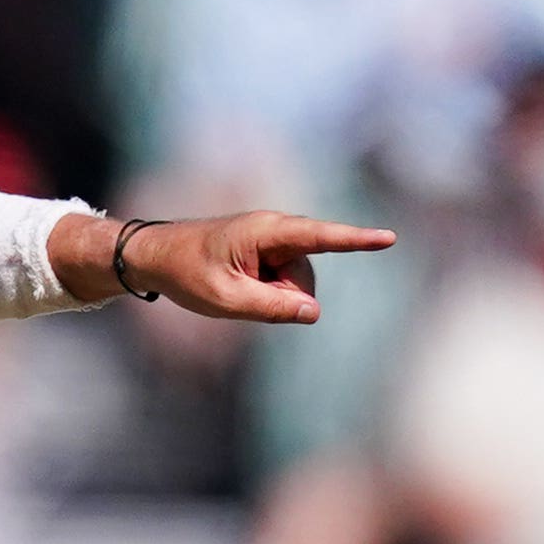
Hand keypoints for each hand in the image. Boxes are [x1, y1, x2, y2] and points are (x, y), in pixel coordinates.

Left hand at [73, 209, 395, 325]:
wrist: (154, 256)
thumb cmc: (186, 273)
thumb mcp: (226, 299)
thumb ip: (272, 308)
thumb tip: (313, 313)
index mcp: (266, 231)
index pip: (320, 238)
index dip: (356, 241)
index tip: (388, 238)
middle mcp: (275, 230)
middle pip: (305, 276)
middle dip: (284, 297)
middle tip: (236, 294)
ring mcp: (273, 241)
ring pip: (296, 284)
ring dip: (272, 296)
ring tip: (233, 287)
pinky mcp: (268, 252)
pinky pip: (283, 282)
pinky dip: (266, 292)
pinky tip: (238, 286)